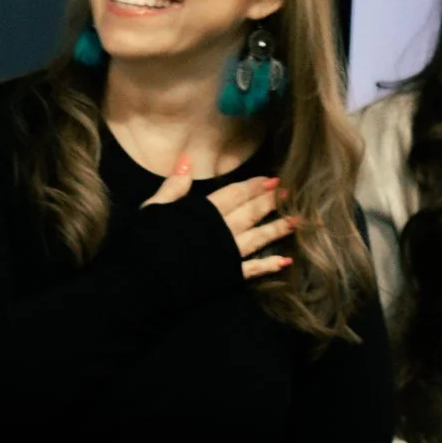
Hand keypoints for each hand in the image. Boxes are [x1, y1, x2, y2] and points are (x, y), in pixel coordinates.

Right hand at [143, 154, 295, 279]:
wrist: (144, 283)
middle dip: (270, 202)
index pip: (234, 194)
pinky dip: (269, 265)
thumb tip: (186, 159)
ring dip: (277, 228)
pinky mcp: (227, 276)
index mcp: (203, 212)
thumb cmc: (145, 244)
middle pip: (250, 212)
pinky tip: (285, 260)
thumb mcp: (154, 208)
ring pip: (258, 237)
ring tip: (297, 221)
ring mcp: (227, 254)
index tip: (272, 180)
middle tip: (291, 193)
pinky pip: (253, 269)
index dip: (253, 186)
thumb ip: (174, 185)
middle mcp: (221, 230)